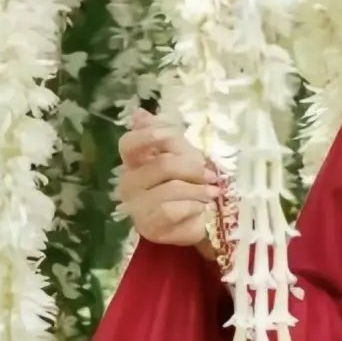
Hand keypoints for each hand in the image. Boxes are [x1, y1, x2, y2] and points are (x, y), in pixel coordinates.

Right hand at [114, 106, 218, 251]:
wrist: (199, 221)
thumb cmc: (188, 184)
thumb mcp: (182, 155)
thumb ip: (165, 137)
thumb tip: (139, 113)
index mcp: (134, 161)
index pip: (129, 144)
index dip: (150, 137)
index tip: (172, 137)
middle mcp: (129, 182)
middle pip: (161, 165)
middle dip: (192, 168)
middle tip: (211, 175)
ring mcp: (138, 206)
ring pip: (170, 189)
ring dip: (198, 190)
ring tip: (212, 192)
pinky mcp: (151, 227)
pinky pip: (173, 210)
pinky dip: (193, 207)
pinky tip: (201, 209)